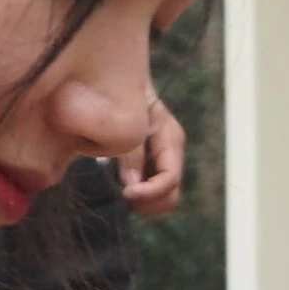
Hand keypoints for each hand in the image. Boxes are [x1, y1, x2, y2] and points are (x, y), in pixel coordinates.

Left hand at [120, 98, 190, 217]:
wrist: (117, 86)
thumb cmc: (122, 100)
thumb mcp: (128, 123)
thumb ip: (131, 153)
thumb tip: (132, 184)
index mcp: (171, 139)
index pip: (170, 178)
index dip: (150, 192)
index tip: (126, 194)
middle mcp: (171, 153)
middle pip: (171, 195)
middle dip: (149, 203)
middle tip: (124, 197)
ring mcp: (163, 161)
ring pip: (163, 198)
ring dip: (144, 202)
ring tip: (122, 193)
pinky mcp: (151, 165)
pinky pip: (152, 192)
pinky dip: (140, 197)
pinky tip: (123, 187)